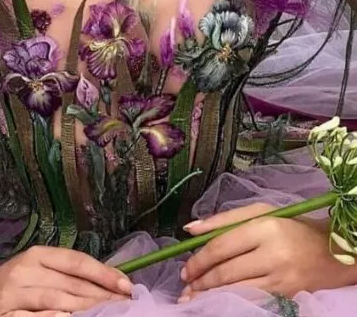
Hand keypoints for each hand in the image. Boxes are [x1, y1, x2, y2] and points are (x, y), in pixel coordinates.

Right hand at [0, 244, 130, 316]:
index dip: (103, 273)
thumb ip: (67, 273)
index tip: (127, 286)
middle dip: (101, 296)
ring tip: (108, 314)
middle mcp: (25, 271)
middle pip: (71, 285)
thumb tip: (111, 280)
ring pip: (56, 301)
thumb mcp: (40, 268)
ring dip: (85, 310)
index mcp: (37, 255)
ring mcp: (13, 296)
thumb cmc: (18, 281)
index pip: (76, 262)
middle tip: (124, 305)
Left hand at [179, 202, 356, 300]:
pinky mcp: (285, 296)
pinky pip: (250, 300)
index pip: (223, 246)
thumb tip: (190, 229)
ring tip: (193, 297)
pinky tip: (217, 302)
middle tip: (185, 285)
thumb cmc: (290, 226)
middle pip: (227, 271)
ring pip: (236, 290)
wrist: (328, 252)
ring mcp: (280, 279)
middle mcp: (273, 254)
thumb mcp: (260, 212)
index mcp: (265, 227)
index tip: (185, 268)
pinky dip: (230, 301)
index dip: (200, 259)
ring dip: (210, 295)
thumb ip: (224, 220)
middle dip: (201, 281)